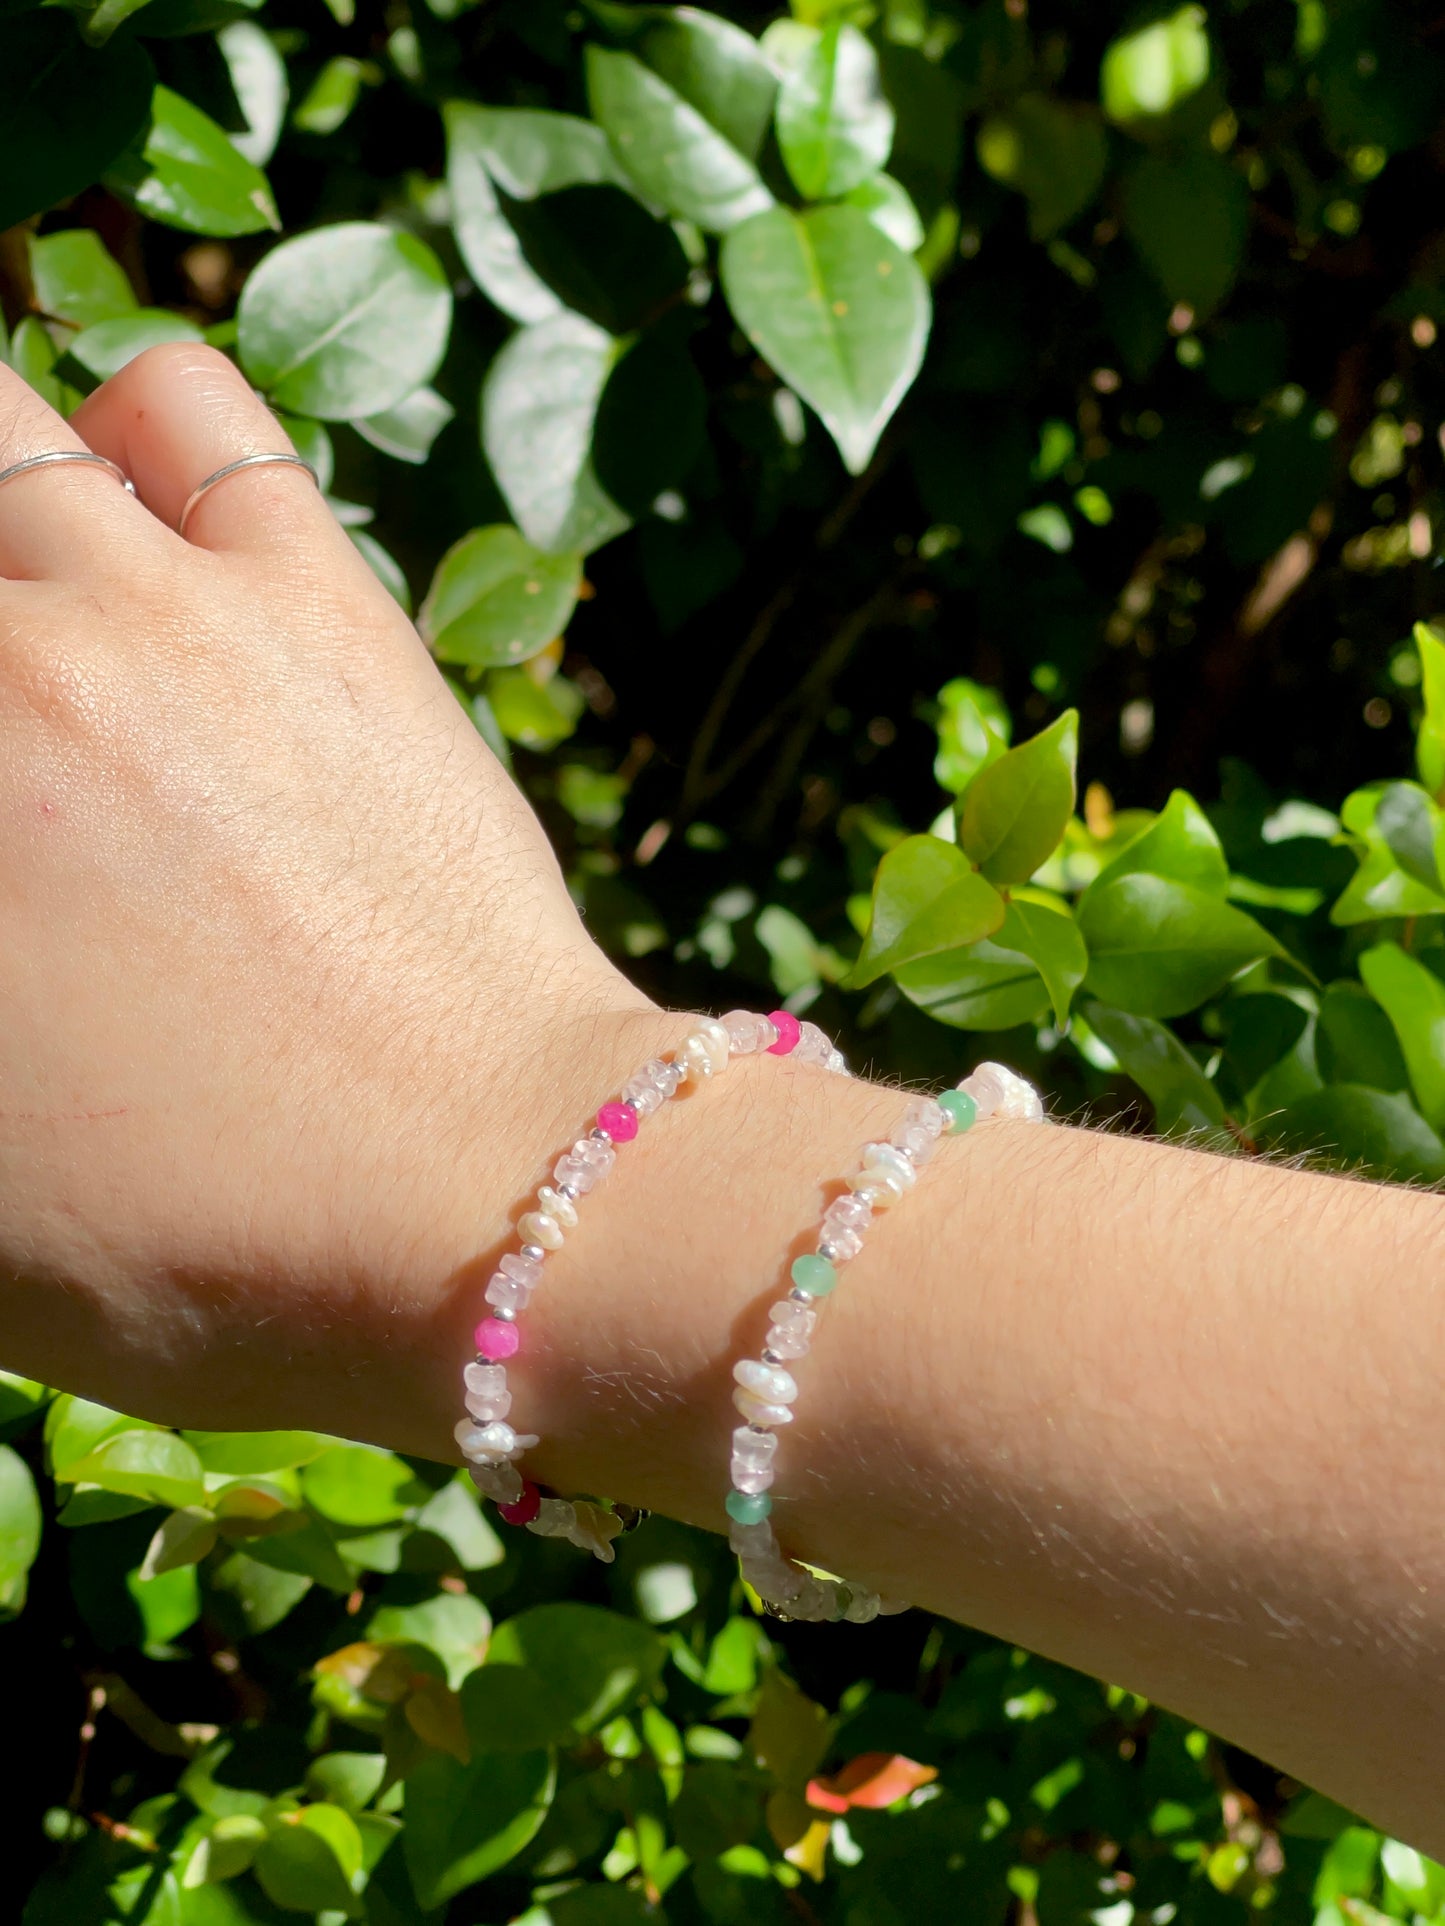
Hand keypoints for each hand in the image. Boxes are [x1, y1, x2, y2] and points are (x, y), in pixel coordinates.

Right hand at [0, 344, 650, 1439]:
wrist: (485, 1202)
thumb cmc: (210, 1248)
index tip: (4, 839)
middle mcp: (8, 679)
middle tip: (19, 723)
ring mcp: (156, 612)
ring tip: (24, 594)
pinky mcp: (314, 595)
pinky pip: (180, 410)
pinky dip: (131, 433)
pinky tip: (135, 519)